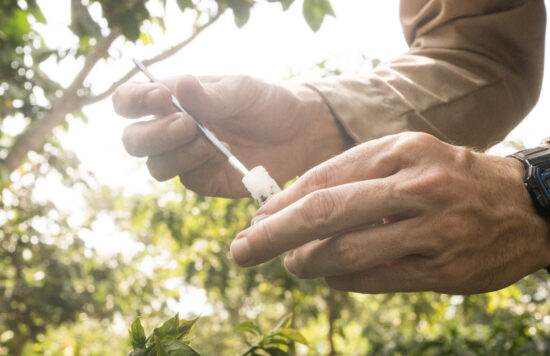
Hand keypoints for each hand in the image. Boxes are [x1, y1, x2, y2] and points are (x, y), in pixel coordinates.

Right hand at [113, 75, 351, 196]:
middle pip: (133, 140)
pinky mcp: (203, 180)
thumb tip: (178, 85)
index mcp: (173, 98)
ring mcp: (186, 158)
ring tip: (212, 141)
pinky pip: (187, 179)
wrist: (300, 132)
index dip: (134, 100)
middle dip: (154, 134)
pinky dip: (200, 166)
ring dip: (178, 153)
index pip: (129, 100)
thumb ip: (210, 95)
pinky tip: (224, 153)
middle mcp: (171, 129)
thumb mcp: (242, 91)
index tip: (161, 97)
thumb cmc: (267, 102)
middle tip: (188, 124)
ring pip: (155, 165)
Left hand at [230, 132, 549, 293]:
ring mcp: (432, 230)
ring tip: (292, 264)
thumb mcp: (407, 157)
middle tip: (242, 251)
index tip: (255, 220)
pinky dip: (341, 280)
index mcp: (402, 150)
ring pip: (346, 252)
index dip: (282, 203)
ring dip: (307, 263)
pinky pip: (375, 279)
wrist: (525, 206)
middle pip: (325, 212)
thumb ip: (356, 175)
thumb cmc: (451, 177)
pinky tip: (330, 275)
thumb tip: (294, 205)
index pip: (324, 177)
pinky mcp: (444, 270)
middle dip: (274, 235)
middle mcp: (416, 185)